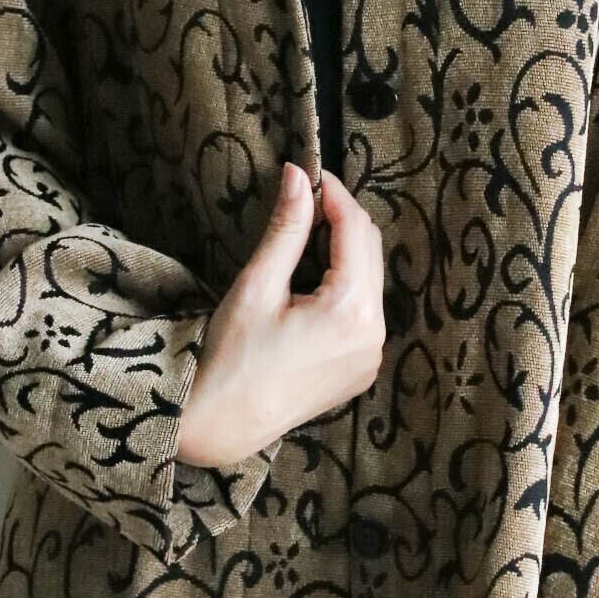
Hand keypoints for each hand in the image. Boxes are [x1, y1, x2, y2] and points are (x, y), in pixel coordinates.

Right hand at [175, 165, 385, 474]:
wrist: (224, 424)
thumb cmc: (231, 356)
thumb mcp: (257, 286)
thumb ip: (286, 228)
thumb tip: (298, 175)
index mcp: (351, 310)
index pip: (355, 229)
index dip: (334, 194)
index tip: (309, 173)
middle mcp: (374, 334)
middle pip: (370, 252)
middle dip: (341, 220)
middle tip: (305, 201)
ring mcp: (372, 356)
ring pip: (370, 281)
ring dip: (345, 253)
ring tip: (306, 238)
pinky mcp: (362, 369)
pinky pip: (365, 313)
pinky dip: (346, 288)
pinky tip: (313, 285)